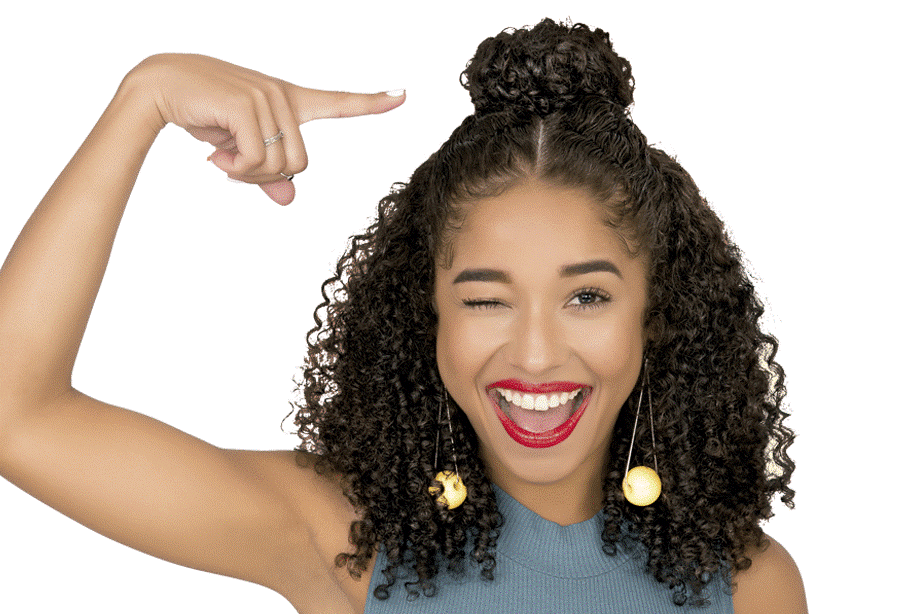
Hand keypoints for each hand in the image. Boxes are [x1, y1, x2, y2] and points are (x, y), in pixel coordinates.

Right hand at [130, 54, 404, 204]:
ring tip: (220, 156)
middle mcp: (283, 95)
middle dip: (265, 177)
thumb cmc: (202, 114)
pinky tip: (214, 153)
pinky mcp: (248, 105)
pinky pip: (256, 160)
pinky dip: (234, 167)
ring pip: (280, 166)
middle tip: (232, 165)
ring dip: (247, 174)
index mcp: (287, 100)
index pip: (337, 101)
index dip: (370, 102)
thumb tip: (289, 199)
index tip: (402, 95)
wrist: (158, 89)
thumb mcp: (239, 148)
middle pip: (299, 164)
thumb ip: (266, 174)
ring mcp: (267, 96)